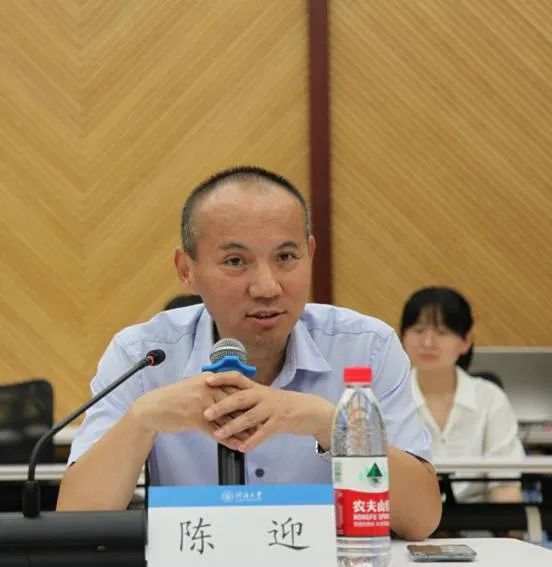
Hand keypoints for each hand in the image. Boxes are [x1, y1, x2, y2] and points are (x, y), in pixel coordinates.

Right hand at [129, 373, 250, 445]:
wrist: (152, 408)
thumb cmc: (173, 399)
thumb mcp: (194, 388)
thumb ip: (211, 390)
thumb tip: (229, 396)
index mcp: (208, 380)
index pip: (233, 388)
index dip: (247, 400)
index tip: (259, 408)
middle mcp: (206, 388)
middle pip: (233, 403)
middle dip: (248, 415)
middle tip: (261, 425)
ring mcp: (201, 402)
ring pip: (226, 418)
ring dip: (241, 430)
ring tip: (252, 438)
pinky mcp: (194, 417)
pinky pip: (215, 430)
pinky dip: (227, 440)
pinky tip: (235, 446)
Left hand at [203, 371, 334, 451]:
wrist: (310, 410)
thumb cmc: (284, 404)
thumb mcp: (266, 397)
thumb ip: (249, 399)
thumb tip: (224, 401)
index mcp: (258, 388)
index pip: (237, 378)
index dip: (222, 378)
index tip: (206, 380)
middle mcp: (263, 395)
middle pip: (240, 398)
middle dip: (221, 405)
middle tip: (206, 413)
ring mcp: (272, 408)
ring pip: (249, 417)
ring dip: (232, 426)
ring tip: (218, 435)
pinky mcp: (280, 422)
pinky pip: (263, 432)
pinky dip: (252, 441)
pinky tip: (241, 448)